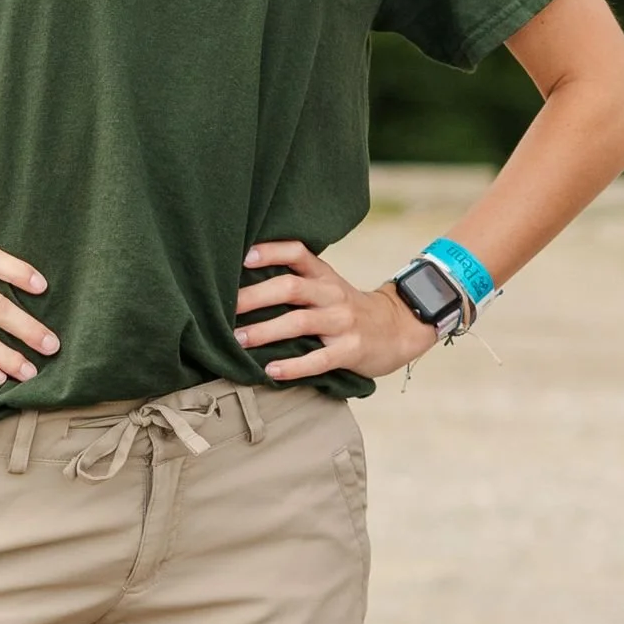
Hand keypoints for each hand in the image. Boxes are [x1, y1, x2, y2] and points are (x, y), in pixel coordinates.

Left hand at [236, 241, 435, 381]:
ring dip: (265, 331)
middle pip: (291, 287)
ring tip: (238, 340)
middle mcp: (332, 294)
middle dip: (255, 297)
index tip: (243, 258)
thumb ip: (297, 282)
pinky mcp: (351, 350)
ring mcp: (343, 322)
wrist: (399, 328)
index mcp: (325, 276)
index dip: (270, 252)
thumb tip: (242, 286)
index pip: (297, 253)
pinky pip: (319, 359)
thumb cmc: (349, 309)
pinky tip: (271, 371)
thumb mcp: (329, 287)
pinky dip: (294, 366)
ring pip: (300, 322)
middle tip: (224, 308)